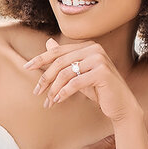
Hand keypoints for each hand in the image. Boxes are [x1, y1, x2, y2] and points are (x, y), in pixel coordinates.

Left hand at [25, 38, 141, 123]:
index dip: (41, 59)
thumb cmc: (99, 90)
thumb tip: (48, 42)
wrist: (121, 106)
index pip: (59, 51)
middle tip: (36, 91)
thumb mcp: (78, 74)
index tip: (27, 67)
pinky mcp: (102, 73)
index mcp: (89, 46)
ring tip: (49, 101)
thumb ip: (66, 60)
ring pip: (66, 73)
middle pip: (60, 61)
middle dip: (46, 77)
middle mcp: (95, 49)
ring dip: (54, 89)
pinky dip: (64, 92)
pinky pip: (75, 82)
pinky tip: (58, 100)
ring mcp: (100, 59)